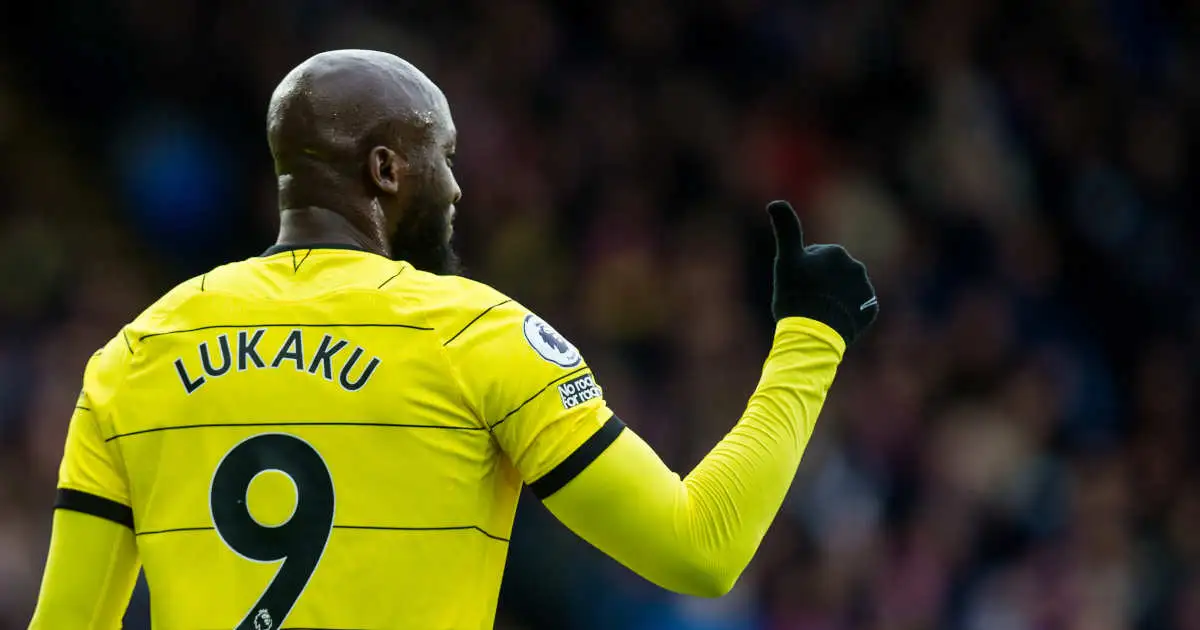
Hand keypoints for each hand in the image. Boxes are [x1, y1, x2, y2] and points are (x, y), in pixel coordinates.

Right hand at [767, 200, 878, 344]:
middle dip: (821, 284)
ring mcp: (865, 290)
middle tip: (807, 300)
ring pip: (844, 291)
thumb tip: (775, 202)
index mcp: (836, 252)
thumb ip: (786, 229)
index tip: (797, 286)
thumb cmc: (797, 295)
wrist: (814, 333)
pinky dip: (846, 313)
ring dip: (834, 298)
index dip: (802, 272)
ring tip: (819, 313)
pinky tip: (833, 321)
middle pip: (832, 275)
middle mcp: (856, 267)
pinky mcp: (870, 311)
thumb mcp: (786, 260)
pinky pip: (856, 308)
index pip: (815, 259)